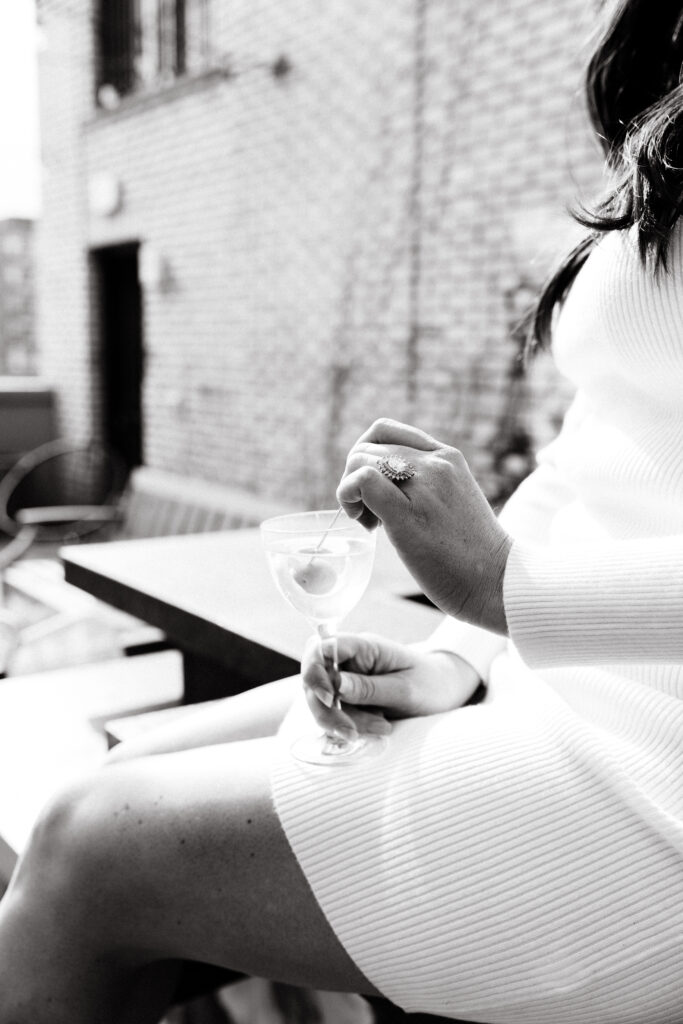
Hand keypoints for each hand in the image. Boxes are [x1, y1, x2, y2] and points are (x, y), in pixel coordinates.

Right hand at [302, 632, 481, 739]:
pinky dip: (347, 728)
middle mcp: (349, 661)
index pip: (322, 649)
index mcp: (363, 647)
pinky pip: (333, 715)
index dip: (315, 672)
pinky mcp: (348, 699)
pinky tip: (374, 730)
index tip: (328, 698)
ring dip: (343, 722)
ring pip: (322, 703)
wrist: (445, 691)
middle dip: (327, 710)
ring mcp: (346, 680)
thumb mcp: (405, 689)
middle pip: (314, 681)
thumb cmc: (430, 683)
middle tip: (352, 732)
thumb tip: (335, 685)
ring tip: (382, 728)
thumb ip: (369, 688)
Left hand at [337, 418, 511, 632]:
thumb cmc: (470, 552)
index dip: (366, 458)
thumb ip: (423, 483)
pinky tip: (363, 522)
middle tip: (368, 514)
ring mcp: (424, 486)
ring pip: (360, 459)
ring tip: (369, 522)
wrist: (498, 582)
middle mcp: (436, 463)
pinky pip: (363, 481)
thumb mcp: (451, 499)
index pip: (385, 432)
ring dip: (349, 490)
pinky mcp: (408, 514)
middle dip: (354, 477)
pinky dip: (348, 495)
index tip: (374, 490)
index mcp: (447, 456)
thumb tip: (378, 484)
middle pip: (366, 447)